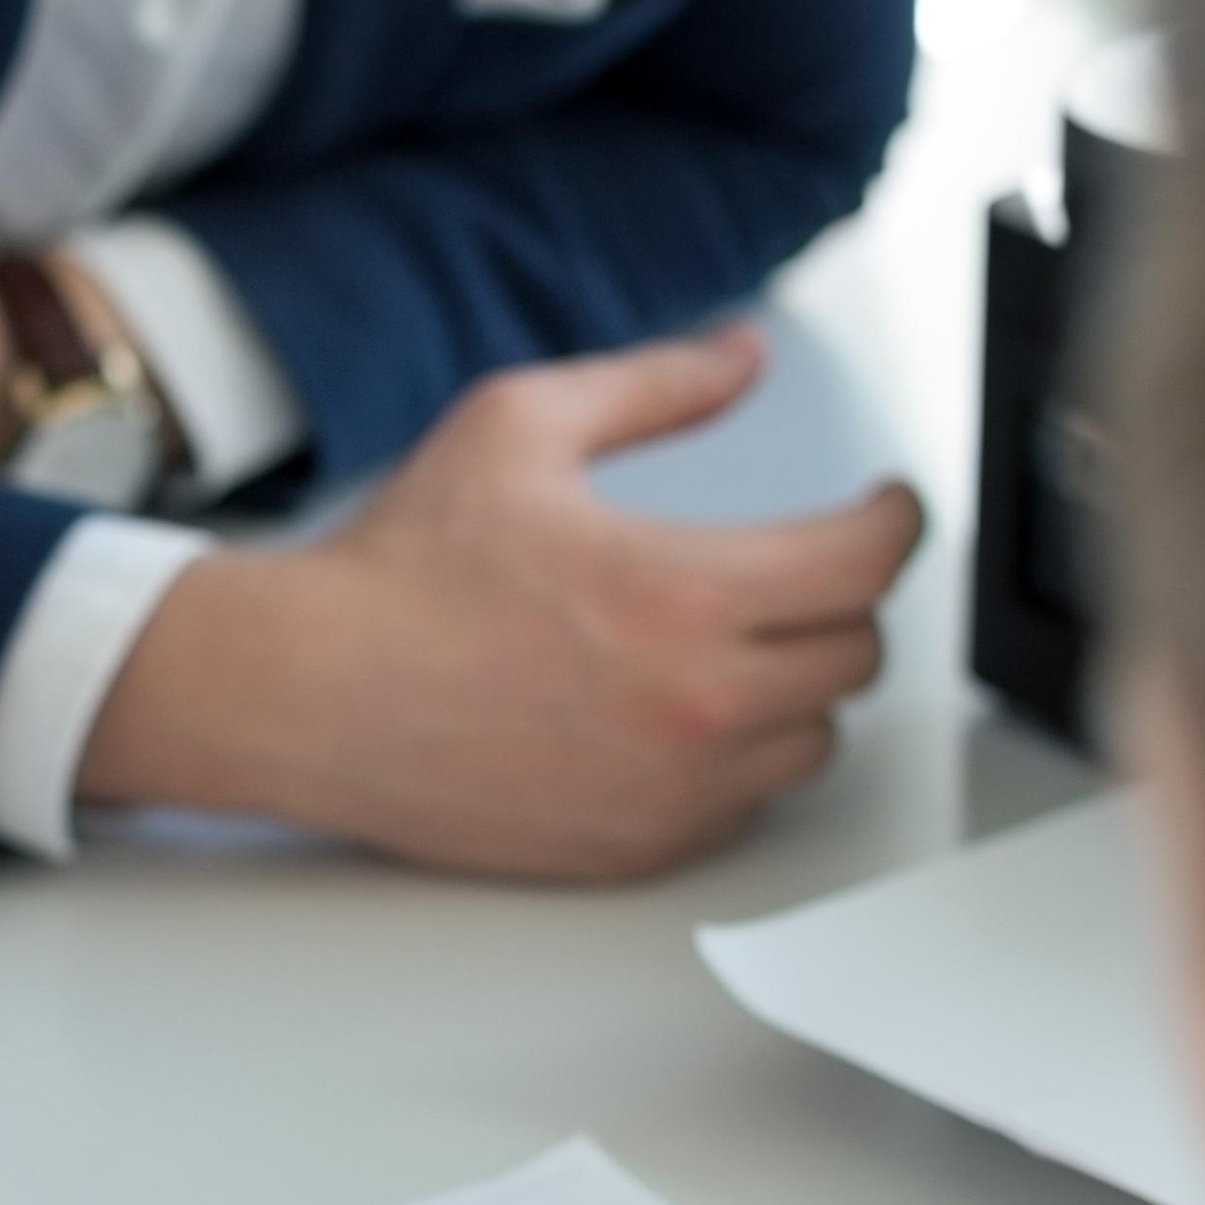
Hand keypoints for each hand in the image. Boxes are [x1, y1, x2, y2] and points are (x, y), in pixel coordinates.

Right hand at [81, 330, 920, 877]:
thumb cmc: (401, 566)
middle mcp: (698, 704)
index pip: (866, 565)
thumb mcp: (520, 425)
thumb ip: (654, 385)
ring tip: (729, 642)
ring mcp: (673, 790)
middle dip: (838, 598)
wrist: (310, 693)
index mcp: (684, 592)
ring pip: (813, 738)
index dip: (894, 522)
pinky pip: (747, 806)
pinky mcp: (639, 847)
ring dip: (794, 684)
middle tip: (797, 567)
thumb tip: (744, 357)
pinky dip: (736, 758)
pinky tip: (677, 712)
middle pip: (856, 653)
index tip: (885, 507)